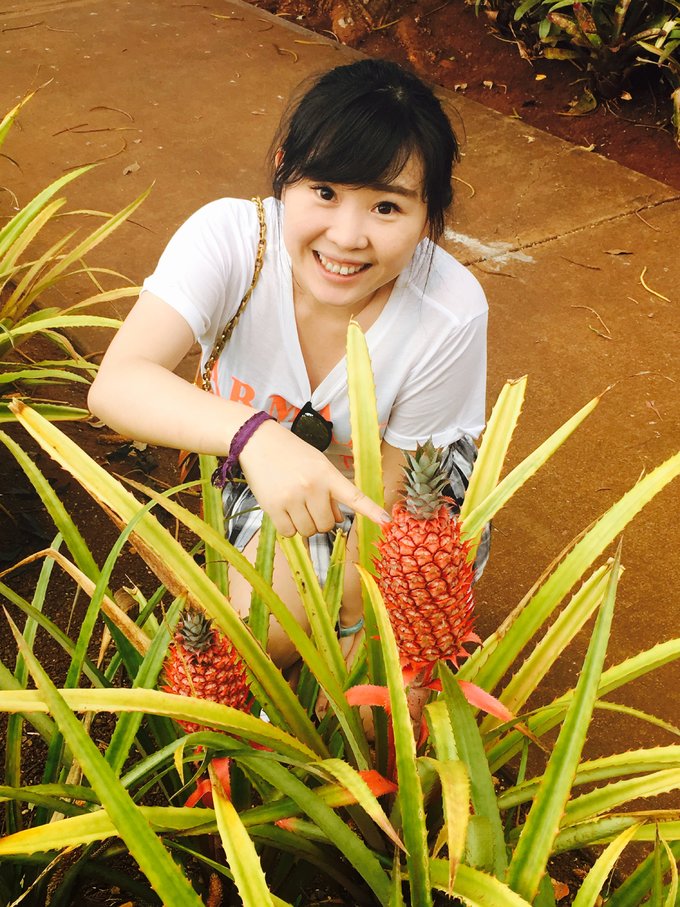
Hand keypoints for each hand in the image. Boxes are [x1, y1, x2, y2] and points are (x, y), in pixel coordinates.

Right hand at [238, 420, 389, 537]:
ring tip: (296, 505)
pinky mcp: (273, 507)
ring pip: (308, 531)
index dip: (371, 510)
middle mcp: (312, 487)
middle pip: (327, 525)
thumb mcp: (317, 465)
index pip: (354, 496)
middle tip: (311, 506)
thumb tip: (338, 520)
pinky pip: (289, 533)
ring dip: (305, 525)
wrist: (257, 441)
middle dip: (321, 521)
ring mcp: (292, 498)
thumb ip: (330, 492)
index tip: (386, 521)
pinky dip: (289, 528)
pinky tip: (284, 510)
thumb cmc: (291, 454)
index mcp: (327, 474)